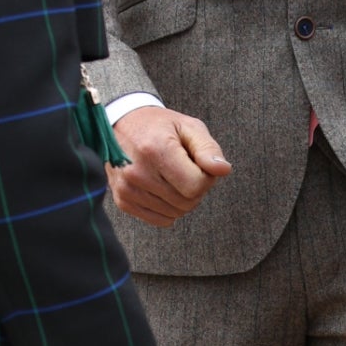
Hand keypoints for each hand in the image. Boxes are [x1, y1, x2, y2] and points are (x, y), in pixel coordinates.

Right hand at [109, 105, 231, 228]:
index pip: (195, 186)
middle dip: (194, 189)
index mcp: (155, 150)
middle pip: (186, 203)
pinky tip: (162, 188)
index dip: (206, 178)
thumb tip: (223, 170)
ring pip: (175, 214)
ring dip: (181, 199)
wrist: (121, 125)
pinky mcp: (123, 201)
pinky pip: (160, 220)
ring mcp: (127, 189)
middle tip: (185, 169)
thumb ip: (208, 149)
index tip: (199, 165)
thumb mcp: (188, 127)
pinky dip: (168, 208)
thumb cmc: (160, 126)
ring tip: (172, 176)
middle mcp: (137, 172)